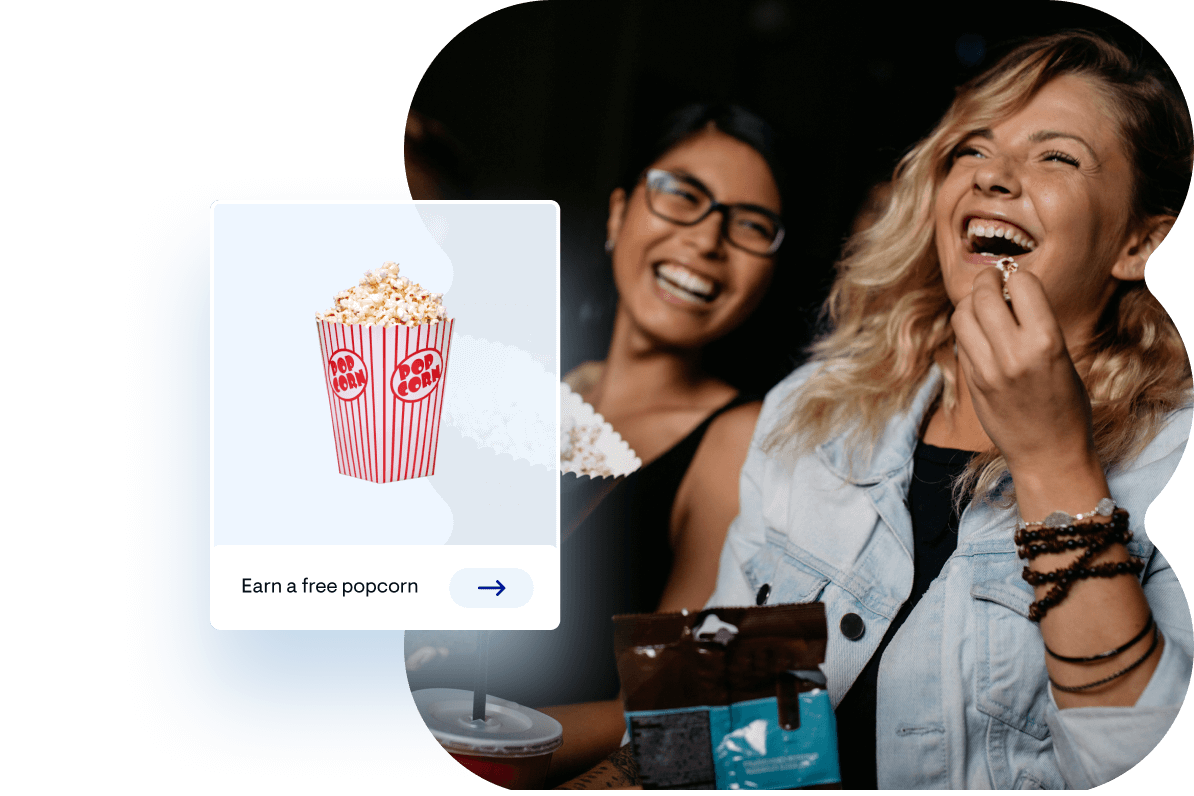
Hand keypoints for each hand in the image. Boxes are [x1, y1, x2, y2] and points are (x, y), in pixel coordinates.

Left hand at [950, 267, 1096, 474]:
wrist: (1049, 453)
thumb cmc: (1066, 404)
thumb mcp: (1062, 357)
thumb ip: (1034, 323)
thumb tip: (1007, 288)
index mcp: (1047, 342)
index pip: (1023, 282)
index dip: (1019, 276)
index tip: (1017, 280)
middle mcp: (1013, 354)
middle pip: (983, 295)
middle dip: (987, 280)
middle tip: (993, 281)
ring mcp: (987, 370)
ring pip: (962, 315)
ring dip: (970, 303)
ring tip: (983, 306)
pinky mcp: (971, 383)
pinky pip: (961, 341)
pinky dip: (967, 329)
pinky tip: (981, 333)